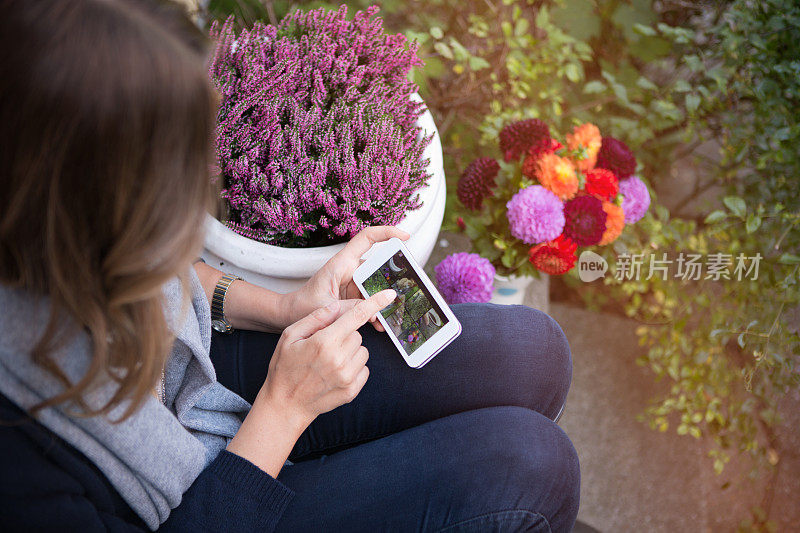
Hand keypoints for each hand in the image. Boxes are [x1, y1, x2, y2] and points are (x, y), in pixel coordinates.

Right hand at [259, 288, 396, 425]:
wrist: (285, 404)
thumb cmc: (284, 367)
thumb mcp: (290, 336)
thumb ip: (316, 318)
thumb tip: (337, 306)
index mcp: (324, 342)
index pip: (355, 316)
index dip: (374, 303)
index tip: (390, 294)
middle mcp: (339, 359)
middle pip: (358, 335)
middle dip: (345, 336)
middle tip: (326, 346)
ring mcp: (347, 377)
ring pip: (363, 352)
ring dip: (351, 353)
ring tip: (330, 361)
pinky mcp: (352, 391)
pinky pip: (365, 369)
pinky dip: (354, 368)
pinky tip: (336, 373)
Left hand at [286, 226, 408, 330]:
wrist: (292, 315)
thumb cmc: (303, 306)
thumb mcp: (327, 308)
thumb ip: (351, 309)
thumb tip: (374, 310)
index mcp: (342, 263)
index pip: (366, 238)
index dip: (387, 232)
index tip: (405, 237)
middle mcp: (350, 269)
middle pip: (378, 266)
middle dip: (392, 280)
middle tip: (403, 293)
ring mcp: (354, 282)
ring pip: (377, 287)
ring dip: (382, 302)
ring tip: (387, 318)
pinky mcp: (354, 295)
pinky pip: (371, 300)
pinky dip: (375, 311)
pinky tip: (379, 324)